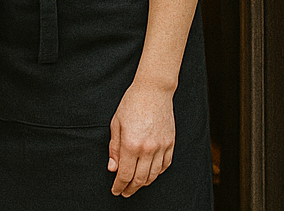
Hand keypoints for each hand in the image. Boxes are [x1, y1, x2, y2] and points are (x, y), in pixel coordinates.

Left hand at [107, 80, 174, 196]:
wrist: (153, 91)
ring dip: (144, 183)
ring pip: (154, 175)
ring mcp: (161, 147)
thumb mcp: (116, 124)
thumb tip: (112, 169)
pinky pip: (165, 165)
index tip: (115, 191)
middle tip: (124, 192)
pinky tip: (151, 174)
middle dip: (131, 188)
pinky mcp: (171, 143)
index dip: (119, 185)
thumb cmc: (131, 104)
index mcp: (131, 144)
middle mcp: (148, 149)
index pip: (124, 174)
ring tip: (136, 185)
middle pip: (140, 179)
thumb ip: (114, 149)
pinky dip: (157, 173)